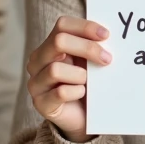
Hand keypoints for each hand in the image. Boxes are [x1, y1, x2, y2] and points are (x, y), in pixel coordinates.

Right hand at [26, 16, 110, 143]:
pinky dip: (76, 92)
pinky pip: (60, 92)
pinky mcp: (41, 103)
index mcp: (49, 46)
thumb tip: (108, 36)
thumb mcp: (90, 62)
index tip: (106, 35)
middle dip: (87, 48)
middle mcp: (38, 61)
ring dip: (80, 75)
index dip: (85, 27)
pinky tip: (82, 94)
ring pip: (56, 69)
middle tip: (107, 59)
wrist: (83, 118)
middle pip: (58, 42)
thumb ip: (93, 47)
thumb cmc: (88, 84)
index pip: (62, 25)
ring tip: (89, 83)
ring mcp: (36, 82)